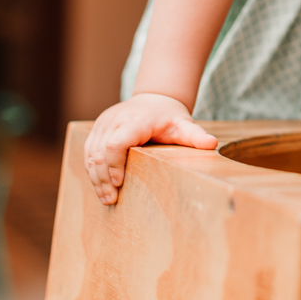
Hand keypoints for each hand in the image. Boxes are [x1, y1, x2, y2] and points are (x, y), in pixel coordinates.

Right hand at [84, 93, 217, 205]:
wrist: (155, 98)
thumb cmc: (170, 116)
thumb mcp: (184, 125)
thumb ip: (195, 135)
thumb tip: (212, 144)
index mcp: (136, 120)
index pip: (116, 143)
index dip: (114, 165)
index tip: (120, 184)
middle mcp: (116, 119)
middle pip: (99, 151)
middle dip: (102, 178)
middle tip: (110, 201)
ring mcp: (104, 123)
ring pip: (90, 152)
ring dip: (95, 177)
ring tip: (105, 198)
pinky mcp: (97, 128)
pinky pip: (88, 150)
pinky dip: (91, 169)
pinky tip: (99, 185)